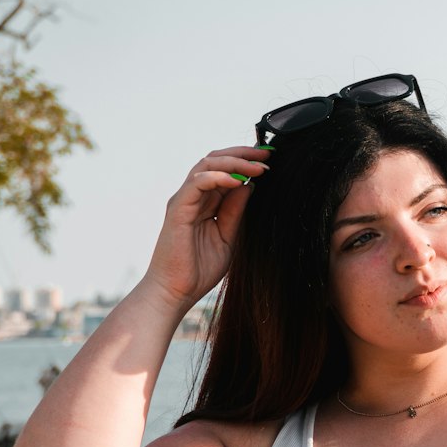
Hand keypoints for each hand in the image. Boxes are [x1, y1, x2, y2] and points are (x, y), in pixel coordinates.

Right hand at [144, 145, 271, 307]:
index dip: (246, 163)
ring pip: (207, 164)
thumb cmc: (198, 270)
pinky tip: (239, 180)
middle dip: (243, 154)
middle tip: (268, 154)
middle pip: (216, 160)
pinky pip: (198, 182)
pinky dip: (219, 177)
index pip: (224, 171)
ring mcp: (184, 200)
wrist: (176, 292)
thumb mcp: (228, 237)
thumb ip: (236, 212)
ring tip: (258, 166)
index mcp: (204, 203)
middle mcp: (193, 196)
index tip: (270, 162)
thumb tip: (250, 186)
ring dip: (235, 162)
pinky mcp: (178, 208)